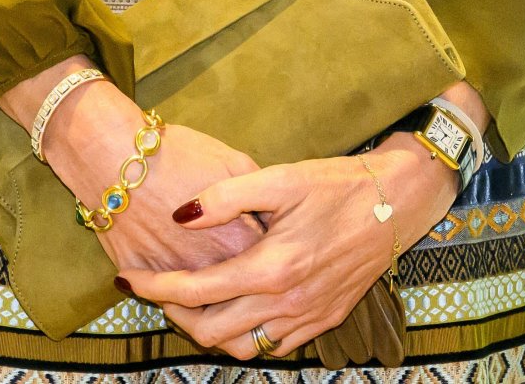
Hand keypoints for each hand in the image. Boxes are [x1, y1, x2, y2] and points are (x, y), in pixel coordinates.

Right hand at [41, 91, 270, 284]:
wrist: (115, 156)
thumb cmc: (178, 153)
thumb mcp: (232, 161)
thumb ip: (258, 195)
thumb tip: (272, 217)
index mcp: (240, 242)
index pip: (269, 266)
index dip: (269, 255)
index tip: (267, 245)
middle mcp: (211, 270)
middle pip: (238, 293)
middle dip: (244, 285)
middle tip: (243, 268)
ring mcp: (176, 280)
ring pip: (202, 308)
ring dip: (210, 298)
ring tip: (213, 280)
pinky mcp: (144, 281)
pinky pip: (164, 300)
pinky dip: (173, 293)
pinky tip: (178, 277)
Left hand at [114, 138, 461, 361]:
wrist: (396, 203)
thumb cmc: (337, 184)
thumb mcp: (280, 178)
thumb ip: (226, 198)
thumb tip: (180, 215)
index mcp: (272, 268)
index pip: (197, 291)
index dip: (155, 287)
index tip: (127, 278)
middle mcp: (287, 303)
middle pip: (211, 331)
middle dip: (174, 314)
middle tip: (154, 287)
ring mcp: (307, 318)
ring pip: (241, 347)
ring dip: (208, 330)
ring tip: (190, 299)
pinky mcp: (324, 321)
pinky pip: (273, 345)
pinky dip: (245, 334)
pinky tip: (237, 306)